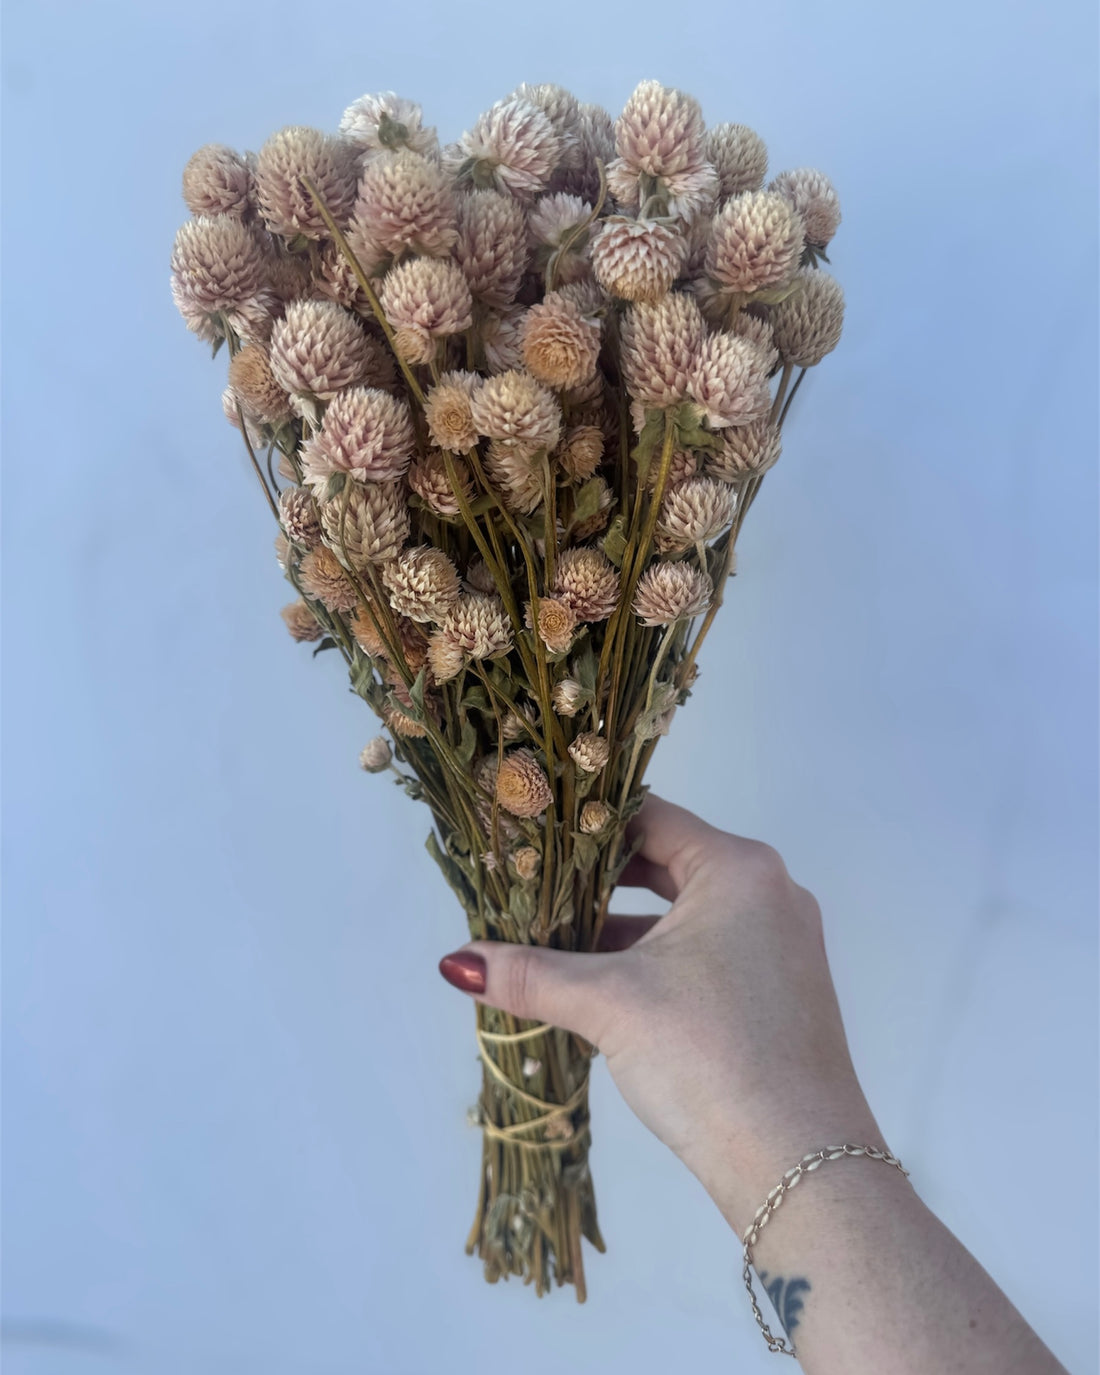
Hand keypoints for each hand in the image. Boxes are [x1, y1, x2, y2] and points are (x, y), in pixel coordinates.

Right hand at [438, 793, 885, 1233]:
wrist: (800, 1166)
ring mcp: (777, 945)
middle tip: (526, 886)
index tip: (527, 833)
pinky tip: (596, 989)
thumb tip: (454, 962)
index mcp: (739, 870)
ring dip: (617, 929)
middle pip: (664, 863)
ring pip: (680, 915)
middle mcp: (768, 894)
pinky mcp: (774, 992)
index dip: (583, 823)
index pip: (649, 816)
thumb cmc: (711, 1056)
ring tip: (545, 941)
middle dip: (592, 882)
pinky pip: (702, 953)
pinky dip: (651, 962)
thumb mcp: (612, 1005)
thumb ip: (531, 975)